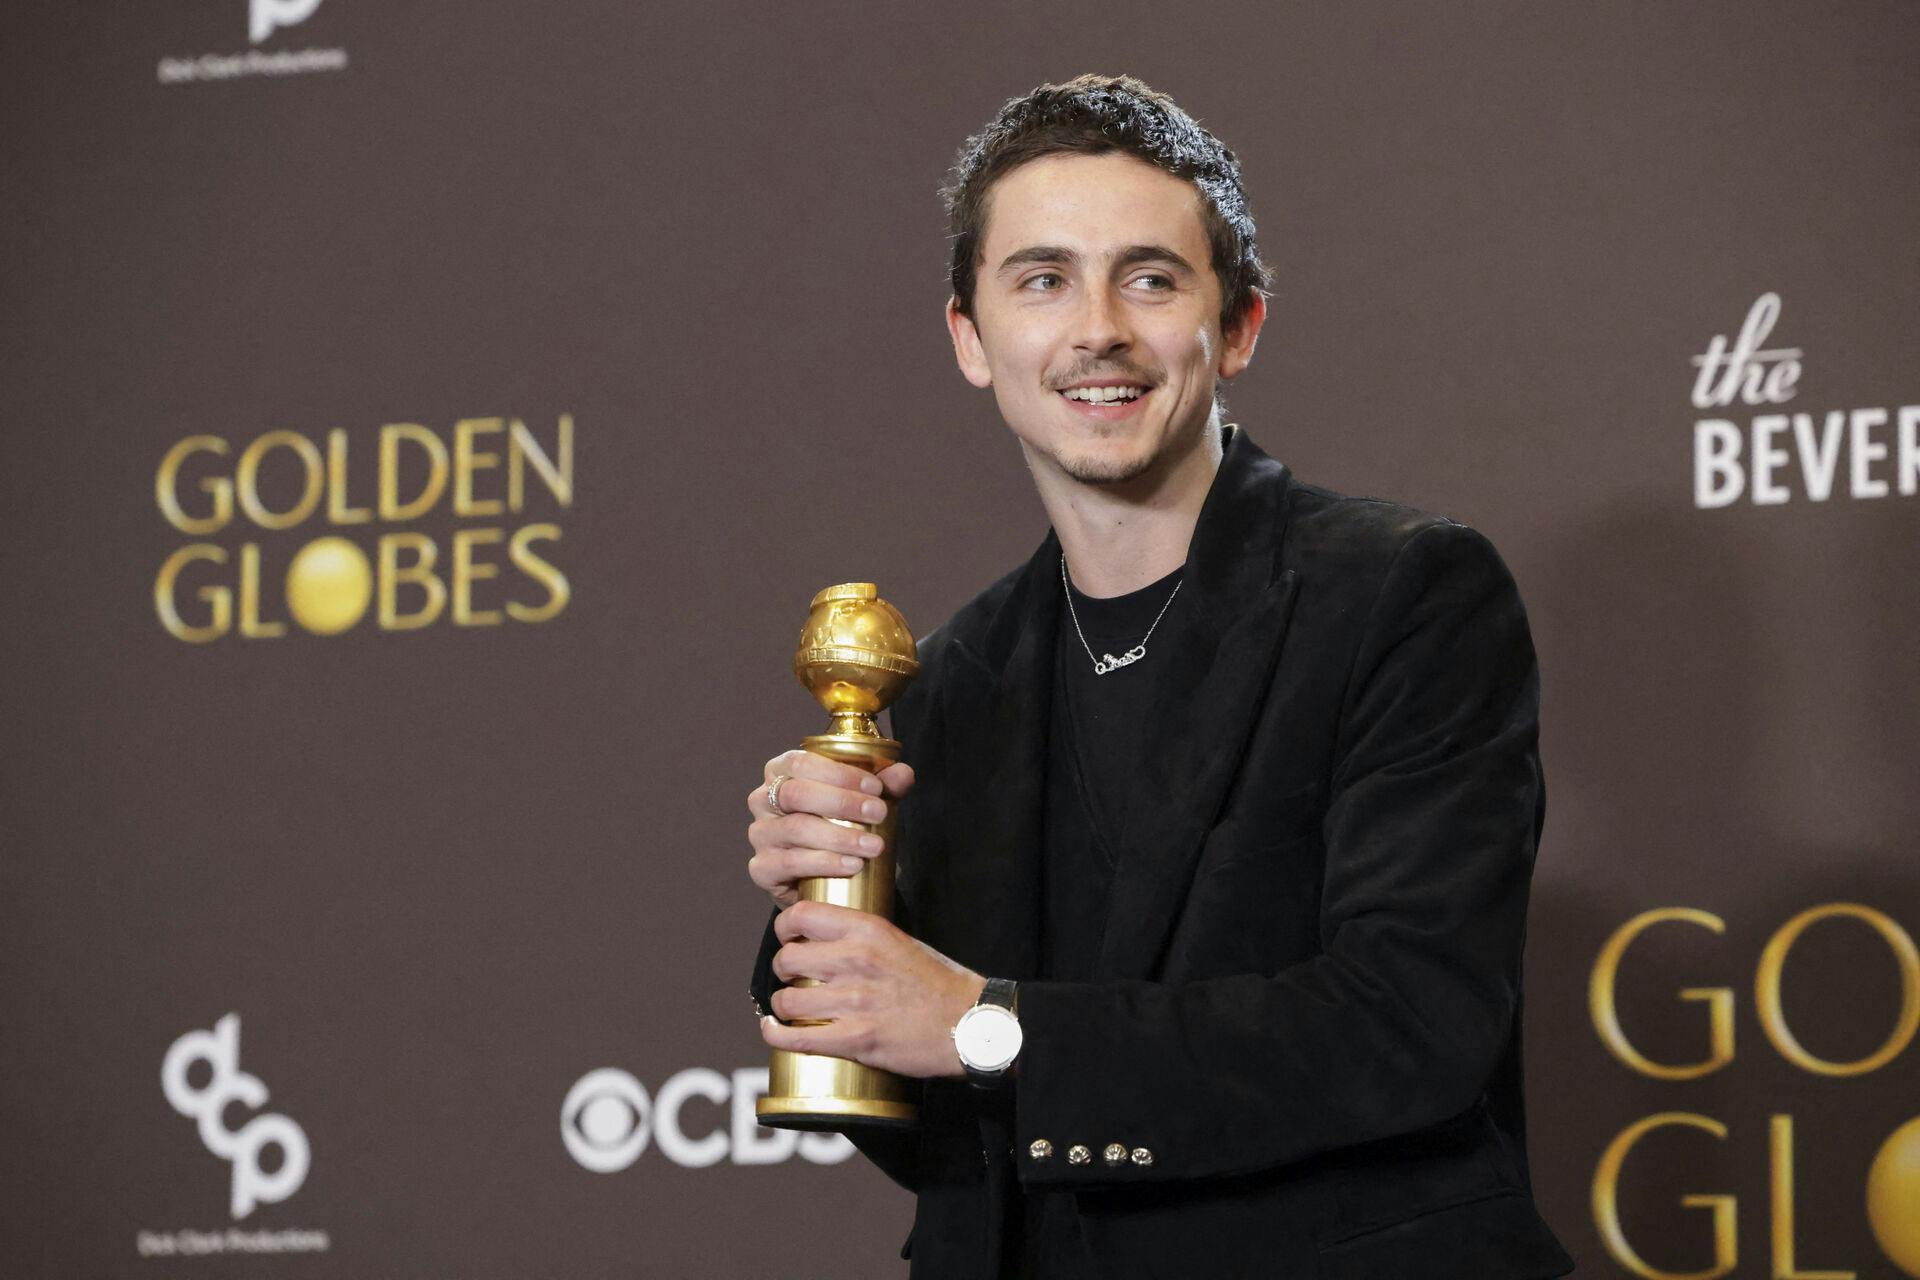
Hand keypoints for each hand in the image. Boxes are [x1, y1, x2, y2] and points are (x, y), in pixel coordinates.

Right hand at [746, 749, 914, 909]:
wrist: (820, 877)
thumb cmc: (838, 825)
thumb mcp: (863, 800)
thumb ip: (884, 784)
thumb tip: (903, 773)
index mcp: (781, 772)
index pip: (803, 762)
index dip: (840, 773)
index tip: (877, 787)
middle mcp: (762, 799)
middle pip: (797, 794)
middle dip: (842, 802)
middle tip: (878, 814)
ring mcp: (760, 835)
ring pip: (796, 829)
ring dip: (840, 836)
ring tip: (874, 845)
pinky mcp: (762, 868)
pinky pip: (790, 863)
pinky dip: (824, 863)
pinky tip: (852, 866)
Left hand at [760, 900, 985, 1078]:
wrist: (970, 1023)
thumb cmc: (938, 985)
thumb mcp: (900, 941)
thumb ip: (861, 937)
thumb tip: (824, 937)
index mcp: (868, 930)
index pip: (802, 915)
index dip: (785, 928)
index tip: (787, 938)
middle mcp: (856, 960)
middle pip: (786, 959)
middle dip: (783, 972)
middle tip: (794, 980)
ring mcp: (854, 1001)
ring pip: (786, 1001)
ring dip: (783, 1007)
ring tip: (792, 1010)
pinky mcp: (855, 1039)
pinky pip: (795, 1038)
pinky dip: (776, 1036)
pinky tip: (775, 1031)